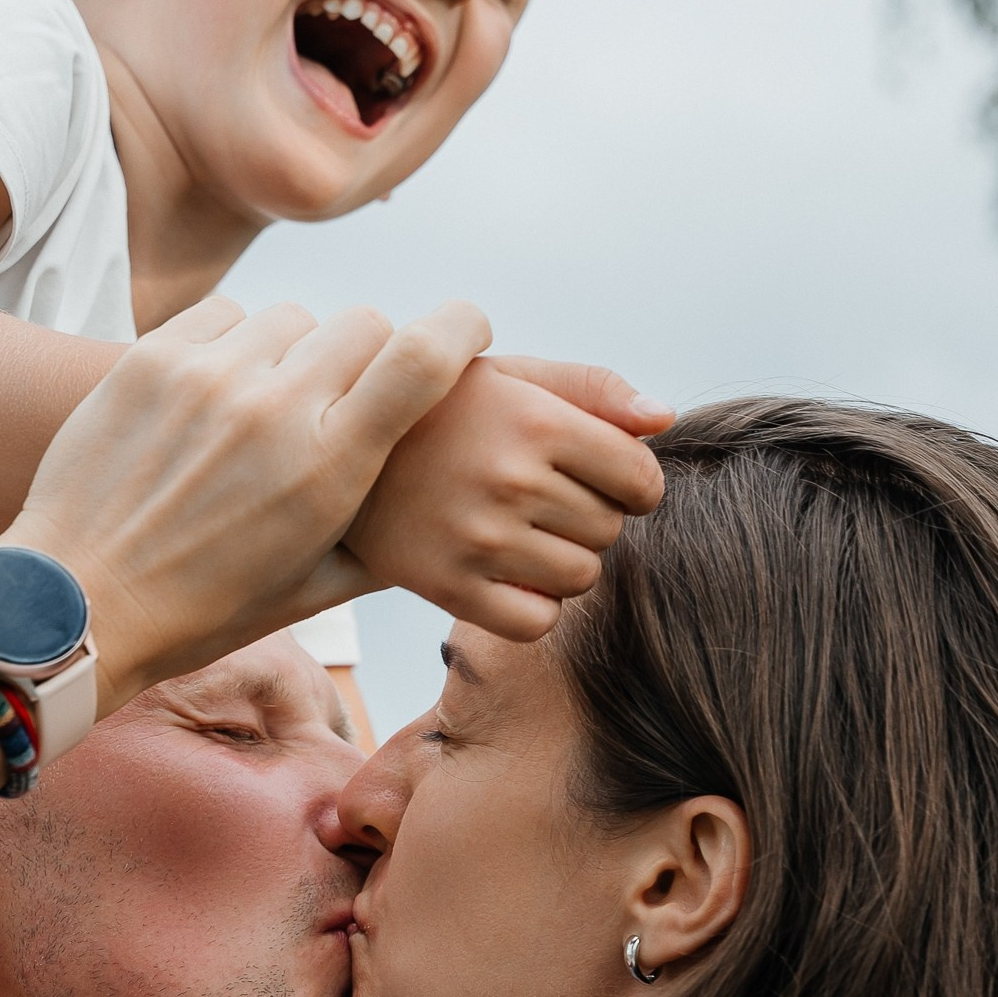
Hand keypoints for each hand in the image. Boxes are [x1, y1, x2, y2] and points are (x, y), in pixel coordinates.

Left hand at [6, 295, 490, 705]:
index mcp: (330, 468)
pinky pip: (226, 314)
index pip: (425, 355)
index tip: (469, 334)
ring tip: (267, 408)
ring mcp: (209, 376)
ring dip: (297, 351)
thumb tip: (446, 501)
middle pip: (365, 323)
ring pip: (294, 317)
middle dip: (371, 355)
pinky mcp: (152, 358)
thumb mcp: (316, 588)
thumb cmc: (205, 610)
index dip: (461, 329)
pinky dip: (235, 343)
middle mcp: (275, 409)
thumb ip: (390, 537)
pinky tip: (218, 393)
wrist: (78, 602)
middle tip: (344, 398)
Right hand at [343, 354, 671, 638]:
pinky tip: (508, 572)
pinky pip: (535, 622)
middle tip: (546, 498)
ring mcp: (477, 539)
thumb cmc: (439, 407)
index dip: (633, 481)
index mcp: (536, 422)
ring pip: (580, 578)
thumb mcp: (511, 374)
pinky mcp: (446, 586)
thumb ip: (592, 387)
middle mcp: (510, 481)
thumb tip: (663, 420)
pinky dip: (534, 605)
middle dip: (593, 516)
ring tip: (524, 531)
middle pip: (610, 530)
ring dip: (565, 560)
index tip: (605, 476)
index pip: (640, 478)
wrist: (334, 444)